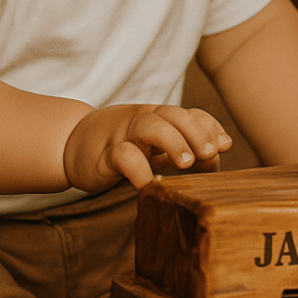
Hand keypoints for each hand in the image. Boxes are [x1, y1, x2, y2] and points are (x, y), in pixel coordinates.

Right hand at [63, 103, 231, 191]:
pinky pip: (121, 155)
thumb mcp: (157, 147)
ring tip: (187, 164)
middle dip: (195, 132)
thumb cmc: (125, 148)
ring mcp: (123, 134)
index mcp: (160, 117)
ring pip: (149, 126)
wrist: (72, 145)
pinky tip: (151, 184)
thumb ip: (185, 150)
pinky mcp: (103, 156)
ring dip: (172, 141)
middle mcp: (143, 119)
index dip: (209, 126)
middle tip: (209, 154)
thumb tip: (216, 158)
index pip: (190, 114)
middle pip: (173, 114)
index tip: (225, 146)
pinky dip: (139, 169)